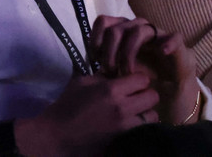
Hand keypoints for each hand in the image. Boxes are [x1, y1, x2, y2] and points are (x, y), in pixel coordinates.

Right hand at [16, 72, 159, 156]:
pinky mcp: (123, 139)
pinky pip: (143, 130)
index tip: (131, 81)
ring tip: (135, 111)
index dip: (138, 78)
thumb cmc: (68, 105)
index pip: (143, 79)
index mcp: (112, 89)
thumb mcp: (83, 82)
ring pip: (153, 116)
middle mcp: (123, 107)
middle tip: (136, 95)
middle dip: (146, 94)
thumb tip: (118, 72)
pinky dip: (141, 126)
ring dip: (146, 112)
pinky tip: (131, 123)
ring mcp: (125, 126)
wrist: (58, 134)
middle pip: (153, 97)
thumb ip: (103, 76)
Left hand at [91, 15, 201, 124]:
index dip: (95, 39)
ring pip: (138, 31)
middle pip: (116, 28)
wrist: (170, 89)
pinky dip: (167, 43)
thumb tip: (85, 69)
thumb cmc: (142, 79)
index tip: (93, 60)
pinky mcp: (176, 44)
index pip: (103, 22)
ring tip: (127, 73)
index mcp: (123, 30)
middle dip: (109, 52)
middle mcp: (138, 28)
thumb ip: (105, 64)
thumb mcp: (118, 72)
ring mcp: (157, 34)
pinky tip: (162, 51)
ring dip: (128, 53)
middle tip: (109, 72)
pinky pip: (174, 37)